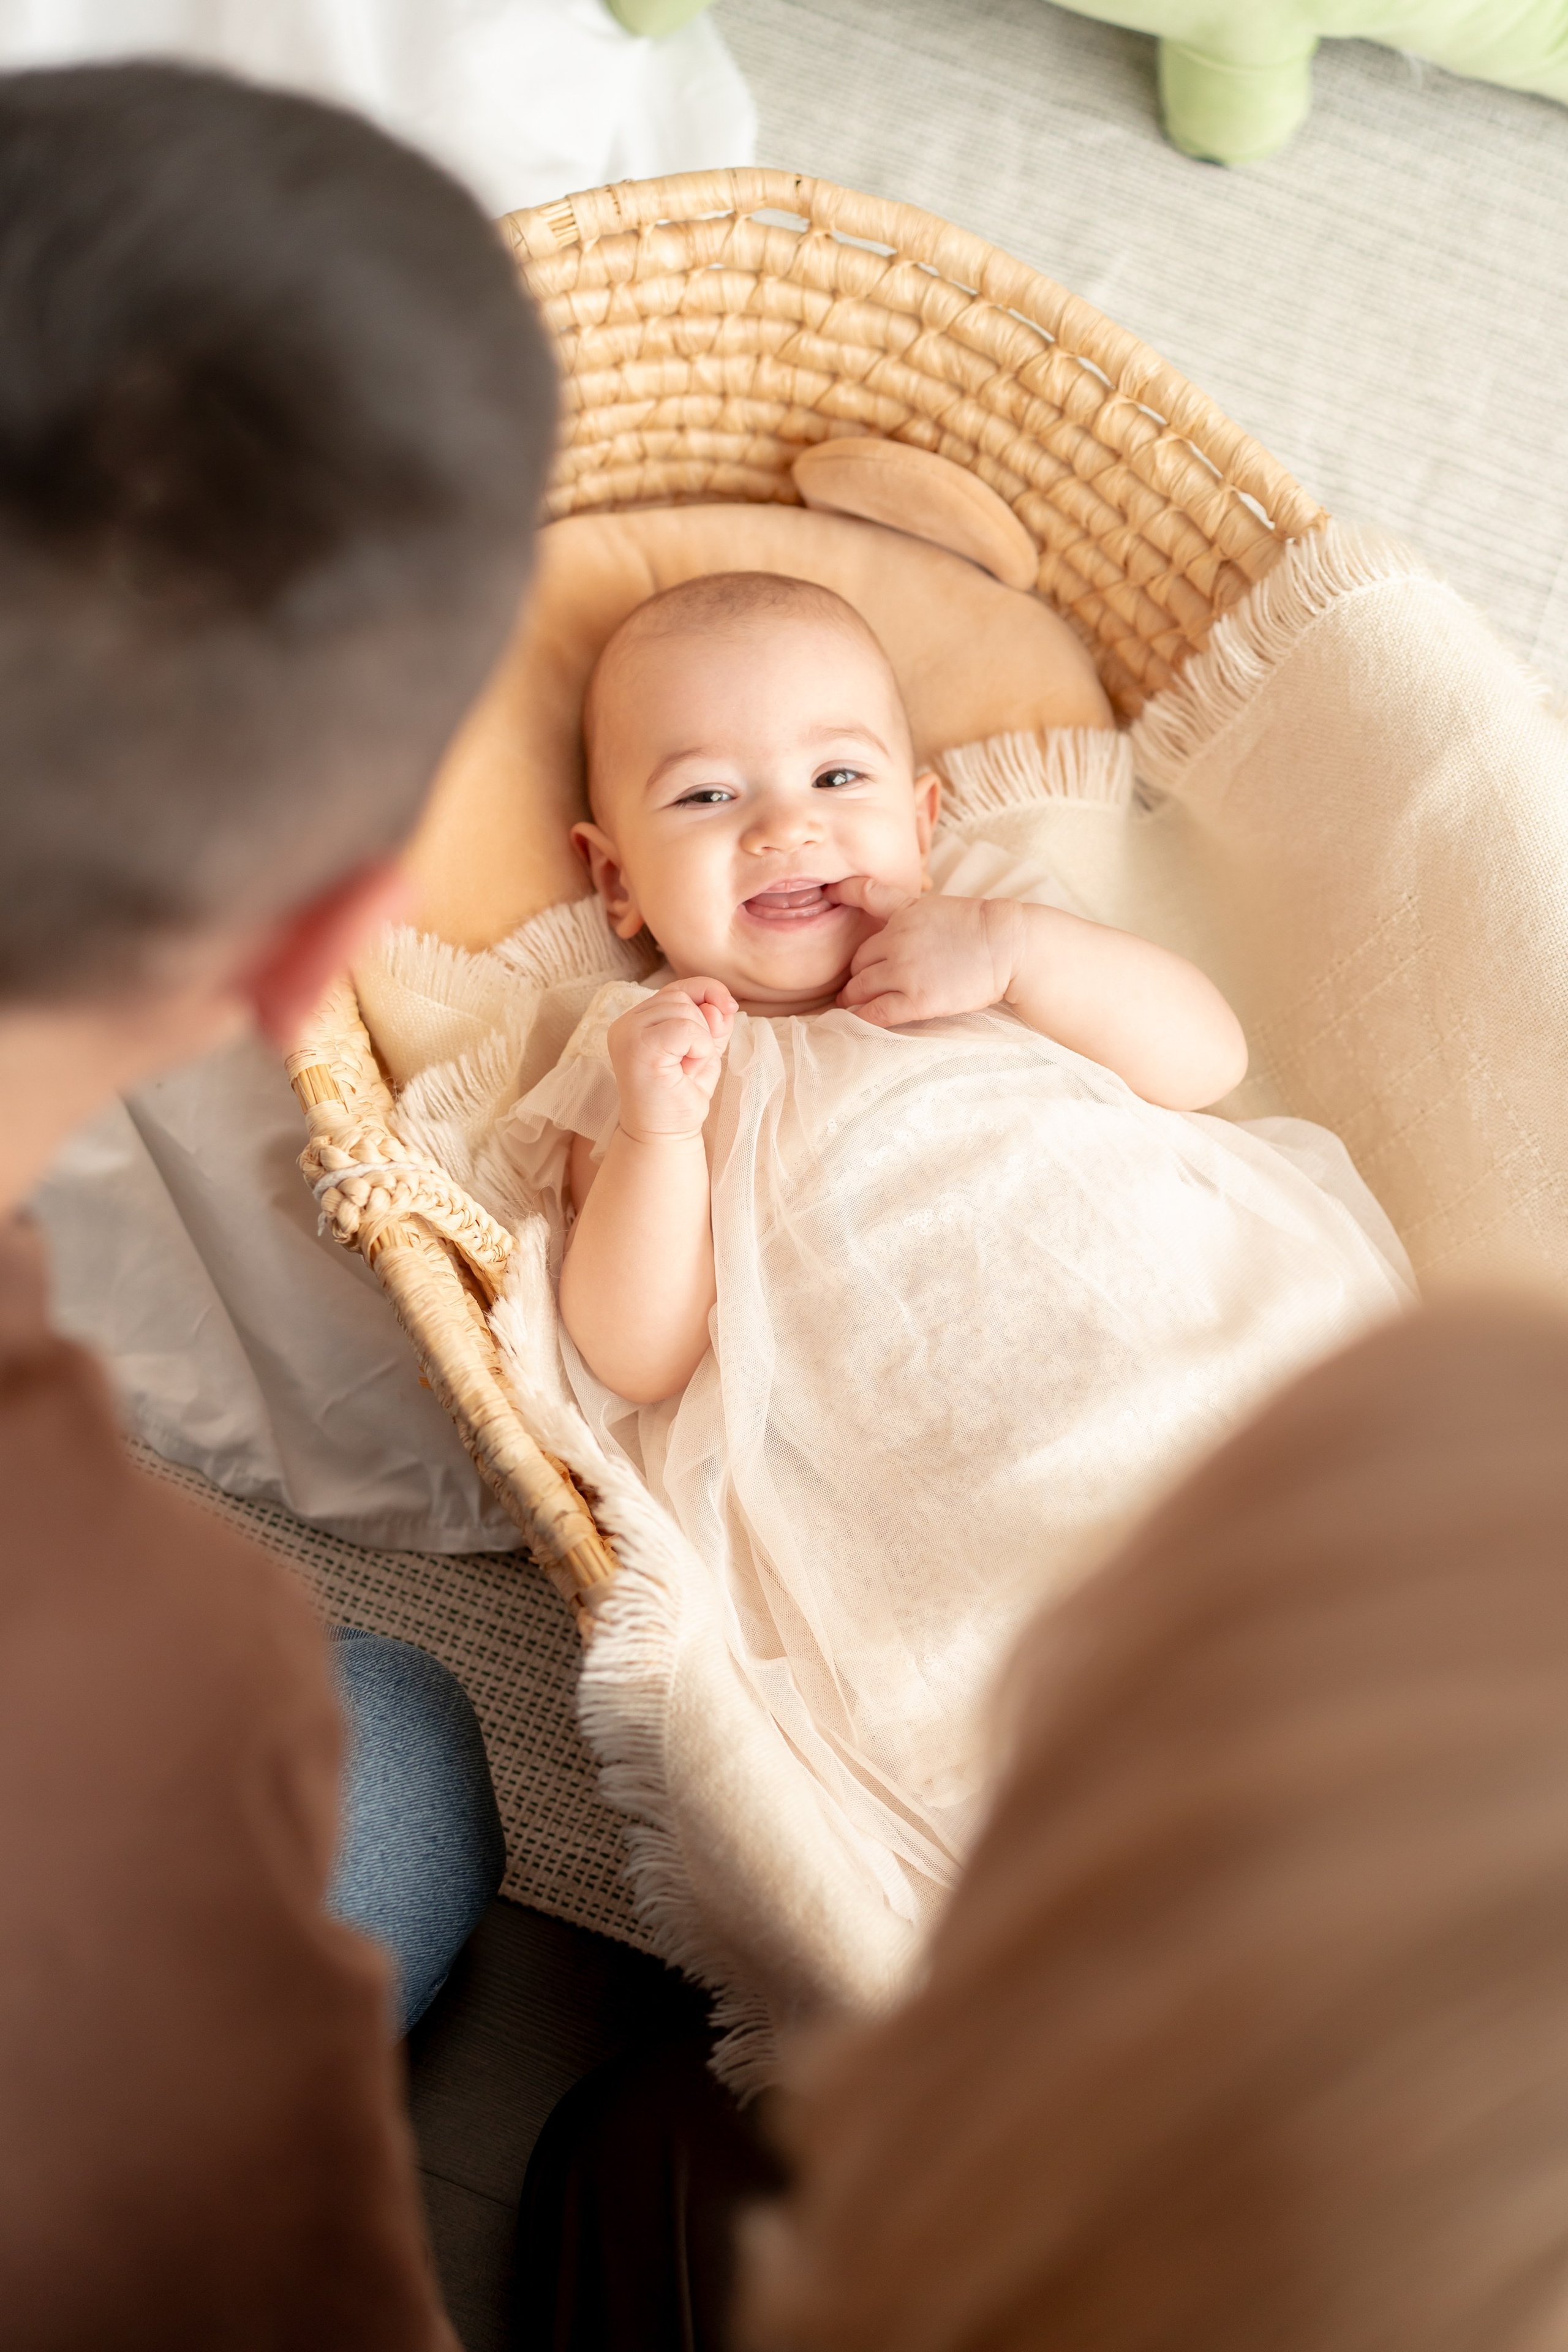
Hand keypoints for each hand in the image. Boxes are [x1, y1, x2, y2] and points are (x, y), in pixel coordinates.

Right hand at [607, 978, 735, 1139]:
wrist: (665, 1135)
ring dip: (700, 1040)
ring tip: (685, 1068)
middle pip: (680, 996)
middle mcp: (625, 1023)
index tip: (728, 1008)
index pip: (676, 988)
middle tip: (691, 1061)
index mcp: (636, 1020)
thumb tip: (721, 1001)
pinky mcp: (637, 1048)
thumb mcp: (703, 1049)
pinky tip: (686, 1070)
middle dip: (702, 1025)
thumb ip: (712, 1020)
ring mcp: (628, 1034)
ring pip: (683, 1009)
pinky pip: (685, 1028)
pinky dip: (698, 1048)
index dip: (707, 992)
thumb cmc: (681, 1095)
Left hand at [831, 878, 1022, 1026]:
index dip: (841, 893)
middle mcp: (897, 939)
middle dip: (857, 972)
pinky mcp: (916, 1000)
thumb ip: (911, 917)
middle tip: (857, 984)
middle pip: (859, 958)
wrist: (1009, 945)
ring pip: (860, 987)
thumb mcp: (941, 908)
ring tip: (851, 1005)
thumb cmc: (983, 930)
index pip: (864, 895)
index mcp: (905, 912)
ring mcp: (904, 971)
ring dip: (853, 998)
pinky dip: (862, 1017)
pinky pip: (875, 1013)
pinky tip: (859, 1021)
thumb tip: (893, 936)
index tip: (827, 894)